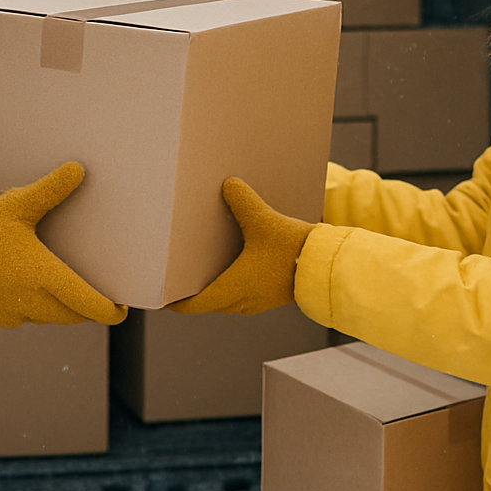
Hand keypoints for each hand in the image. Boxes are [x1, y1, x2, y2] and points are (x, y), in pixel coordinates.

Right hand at [0, 161, 127, 327]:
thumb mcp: (14, 204)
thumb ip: (49, 190)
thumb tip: (78, 170)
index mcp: (42, 276)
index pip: (87, 304)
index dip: (109, 311)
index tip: (121, 309)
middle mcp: (31, 302)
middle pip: (72, 315)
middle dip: (86, 307)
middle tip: (95, 293)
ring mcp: (11, 314)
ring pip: (49, 318)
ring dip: (60, 307)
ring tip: (63, 286)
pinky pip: (24, 318)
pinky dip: (34, 307)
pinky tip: (27, 286)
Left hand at [167, 177, 314, 315]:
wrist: (326, 266)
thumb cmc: (292, 249)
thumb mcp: (263, 219)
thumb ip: (242, 200)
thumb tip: (228, 185)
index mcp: (232, 289)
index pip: (194, 305)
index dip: (176, 304)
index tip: (164, 300)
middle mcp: (242, 300)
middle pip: (210, 303)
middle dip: (196, 294)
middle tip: (183, 281)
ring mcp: (260, 302)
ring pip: (229, 302)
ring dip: (217, 291)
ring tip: (209, 273)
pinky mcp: (274, 296)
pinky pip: (246, 296)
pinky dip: (236, 287)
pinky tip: (241, 267)